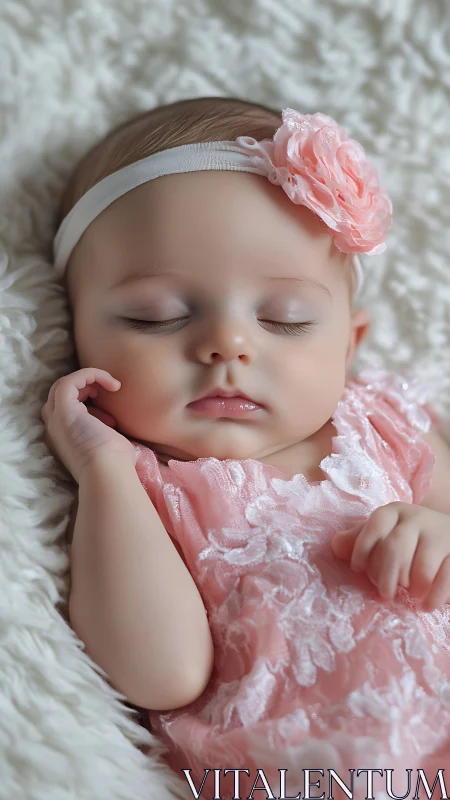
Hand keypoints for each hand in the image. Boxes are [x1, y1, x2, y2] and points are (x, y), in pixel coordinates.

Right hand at [41, 368, 136, 482]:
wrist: (107, 475)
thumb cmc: (115, 467)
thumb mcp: (109, 447)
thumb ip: (104, 434)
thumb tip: (113, 429)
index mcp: (63, 439)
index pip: (66, 412)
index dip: (88, 407)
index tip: (110, 419)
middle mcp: (55, 428)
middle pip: (59, 396)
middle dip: (83, 390)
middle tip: (106, 395)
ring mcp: (56, 419)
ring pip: (62, 386)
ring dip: (88, 381)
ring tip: (112, 387)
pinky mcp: (64, 410)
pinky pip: (70, 380)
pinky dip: (90, 375)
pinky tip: (112, 384)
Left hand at [331, 501, 449, 610]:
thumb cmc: (409, 539)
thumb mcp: (384, 534)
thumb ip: (359, 540)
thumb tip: (335, 545)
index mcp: (394, 512)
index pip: (374, 526)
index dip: (362, 550)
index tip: (358, 570)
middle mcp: (418, 518)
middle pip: (395, 547)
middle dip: (386, 576)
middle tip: (385, 594)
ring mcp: (441, 534)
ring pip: (422, 566)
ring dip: (412, 586)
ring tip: (409, 594)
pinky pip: (446, 579)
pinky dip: (434, 597)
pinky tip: (426, 606)